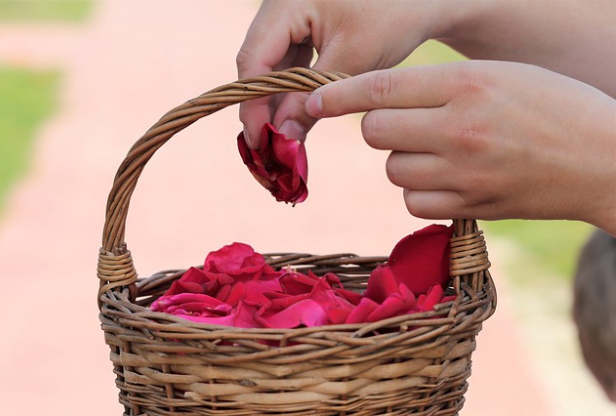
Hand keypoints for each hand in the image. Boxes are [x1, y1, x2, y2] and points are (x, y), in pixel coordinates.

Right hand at [237, 0, 447, 146]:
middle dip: (262, 109)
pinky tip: (293, 121)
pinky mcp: (300, 28)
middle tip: (267, 149)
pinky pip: (286, 64)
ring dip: (275, 104)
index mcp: (287, 3)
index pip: (254, 59)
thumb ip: (311, 101)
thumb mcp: (351, 63)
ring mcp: (288, 16)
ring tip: (280, 142)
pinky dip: (290, 92)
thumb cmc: (393, 18)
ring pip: (270, 67)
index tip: (258, 141)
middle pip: (258, 64)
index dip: (252, 104)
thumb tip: (283, 141)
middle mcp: (279, 6)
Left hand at [304, 61, 615, 233]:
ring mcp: (462, 172)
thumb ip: (440, 87)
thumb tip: (378, 102)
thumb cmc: (554, 106)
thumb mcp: (500, 77)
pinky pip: (412, 201)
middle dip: (378, 127)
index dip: (338, 94)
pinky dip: (420, 191)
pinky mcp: (469, 206)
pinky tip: (449, 181)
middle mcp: (458, 128)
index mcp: (466, 84)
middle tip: (405, 124)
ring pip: (391, 168)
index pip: (380, 87)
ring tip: (442, 152)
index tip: (312, 100)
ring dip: (403, 160)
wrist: (605, 159)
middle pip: (373, 132)